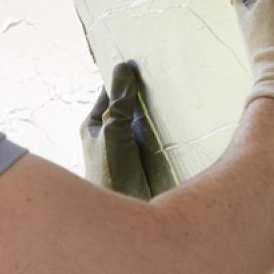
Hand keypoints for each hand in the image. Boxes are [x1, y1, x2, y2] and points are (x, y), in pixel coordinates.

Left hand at [81, 61, 174, 200]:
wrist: (125, 212)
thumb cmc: (110, 172)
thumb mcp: (114, 131)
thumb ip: (120, 102)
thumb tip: (124, 68)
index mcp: (93, 125)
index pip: (110, 92)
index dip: (124, 78)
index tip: (144, 62)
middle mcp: (109, 134)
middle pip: (128, 107)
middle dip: (144, 95)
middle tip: (167, 77)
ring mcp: (127, 147)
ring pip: (144, 122)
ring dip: (158, 114)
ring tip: (178, 97)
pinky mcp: (144, 160)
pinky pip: (156, 138)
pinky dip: (166, 131)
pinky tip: (181, 125)